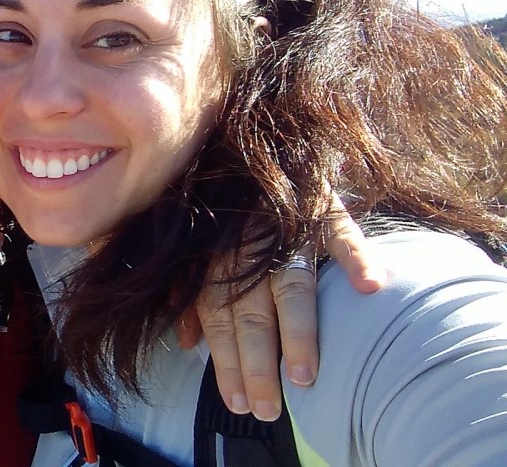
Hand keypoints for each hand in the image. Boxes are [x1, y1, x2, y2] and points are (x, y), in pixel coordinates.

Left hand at [174, 193, 385, 420]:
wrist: (262, 146)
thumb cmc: (232, 212)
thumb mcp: (203, 249)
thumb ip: (192, 294)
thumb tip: (186, 342)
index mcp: (217, 257)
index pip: (218, 316)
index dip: (225, 360)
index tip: (235, 402)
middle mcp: (248, 244)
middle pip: (251, 309)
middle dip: (256, 363)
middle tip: (266, 409)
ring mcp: (287, 224)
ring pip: (292, 282)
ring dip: (298, 331)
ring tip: (303, 376)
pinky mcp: (325, 205)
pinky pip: (341, 230)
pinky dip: (355, 256)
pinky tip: (370, 287)